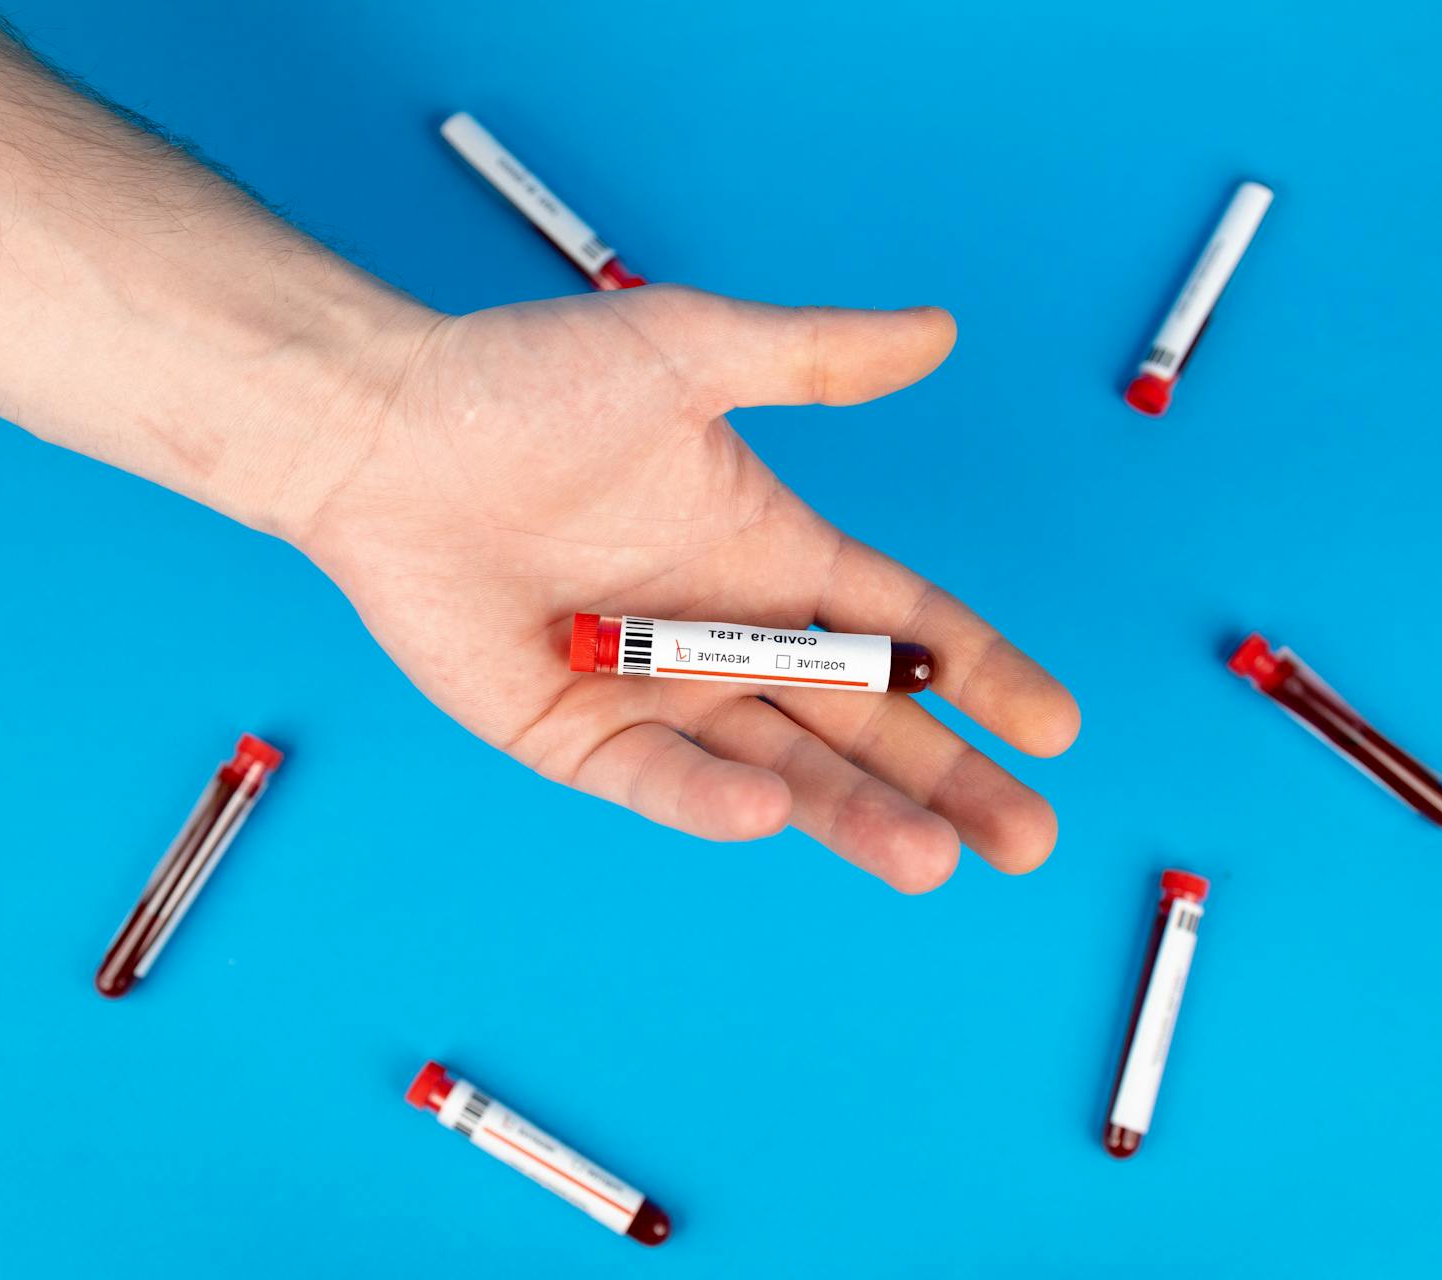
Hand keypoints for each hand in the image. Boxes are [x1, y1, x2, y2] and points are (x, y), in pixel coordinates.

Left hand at [295, 285, 1079, 891]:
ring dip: (856, 815)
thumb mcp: (690, 352)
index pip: (906, 626)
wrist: (384, 432)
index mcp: (773, 555)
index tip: (1057, 726)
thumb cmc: (528, 382)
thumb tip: (940, 329)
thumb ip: (817, 357)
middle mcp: (728, 635)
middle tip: (1027, 838)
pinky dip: (712, 800)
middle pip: (863, 723)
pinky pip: (657, 780)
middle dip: (949, 779)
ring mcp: (655, 693)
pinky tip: (774, 812)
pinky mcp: (575, 736)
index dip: (986, 675)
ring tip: (934, 859)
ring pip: (780, 770)